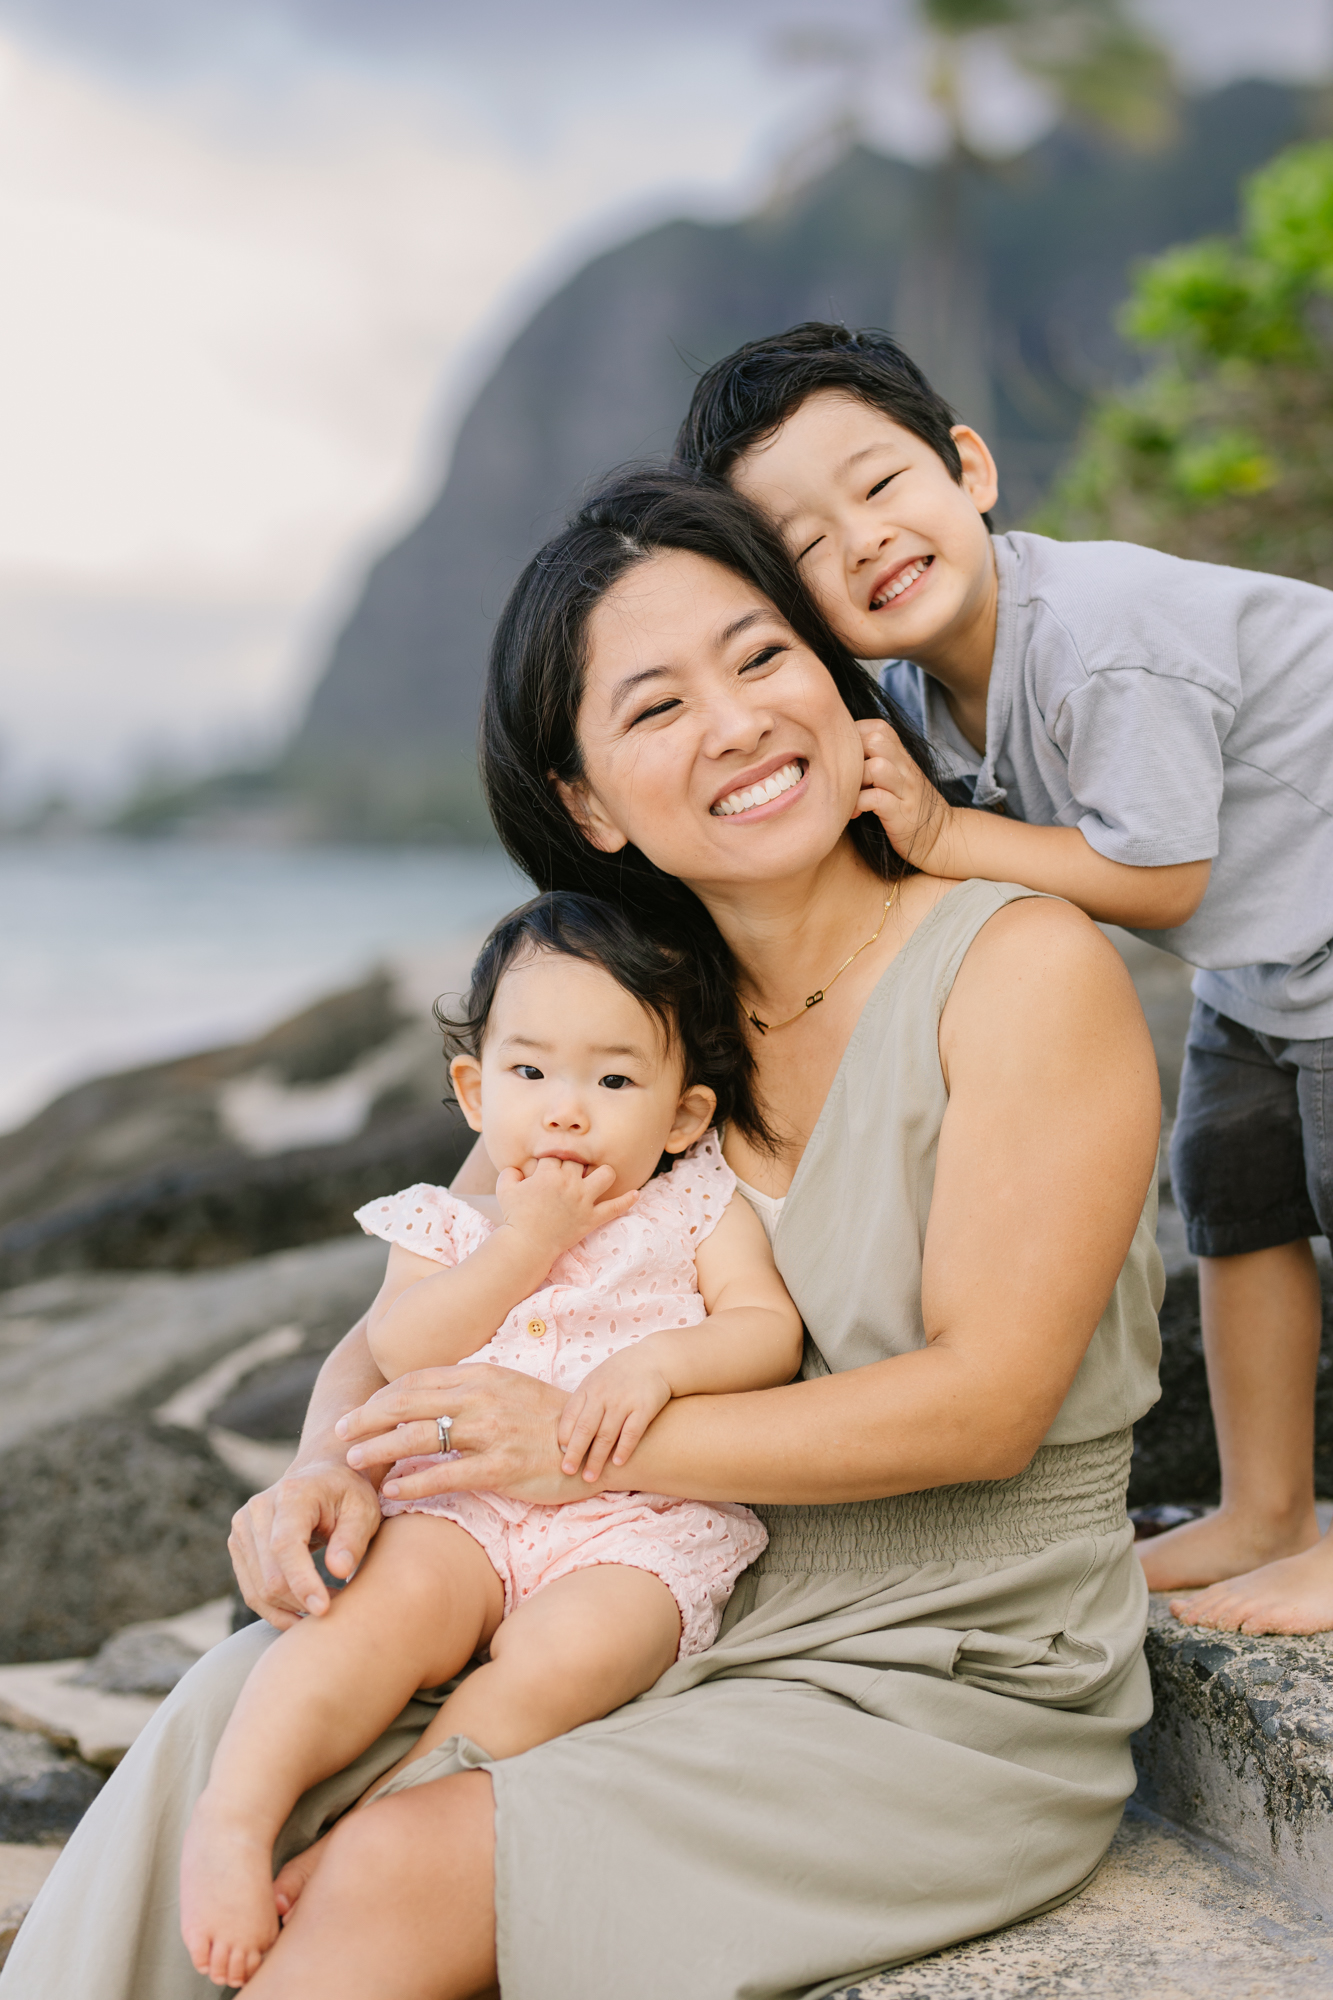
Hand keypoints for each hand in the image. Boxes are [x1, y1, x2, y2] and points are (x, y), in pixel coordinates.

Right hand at [228, 1458, 383, 1626]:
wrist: (322, 1478)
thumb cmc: (348, 1496)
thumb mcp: (364, 1512)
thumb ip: (353, 1540)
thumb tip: (339, 1571)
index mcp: (291, 1494)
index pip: (285, 1546)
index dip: (302, 1581)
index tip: (325, 1609)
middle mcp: (258, 1508)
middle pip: (271, 1575)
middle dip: (302, 1601)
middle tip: (335, 1609)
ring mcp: (243, 1527)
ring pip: (259, 1590)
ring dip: (291, 1609)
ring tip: (323, 1609)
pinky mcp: (238, 1545)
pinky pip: (251, 1591)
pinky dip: (275, 1610)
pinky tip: (301, 1615)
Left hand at [336, 1364, 593, 1505]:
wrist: (595, 1442)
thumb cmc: (546, 1419)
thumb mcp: (506, 1389)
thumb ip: (468, 1390)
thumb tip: (423, 1399)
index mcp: (481, 1375)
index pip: (417, 1381)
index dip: (381, 1397)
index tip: (359, 1412)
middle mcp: (482, 1398)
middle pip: (408, 1404)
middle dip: (367, 1418)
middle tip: (339, 1433)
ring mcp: (492, 1432)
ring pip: (420, 1438)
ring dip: (380, 1449)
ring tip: (355, 1460)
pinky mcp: (501, 1468)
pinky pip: (446, 1475)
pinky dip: (413, 1483)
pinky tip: (393, 1491)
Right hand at [496, 1156, 638, 1264]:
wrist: (527, 1246)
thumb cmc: (515, 1217)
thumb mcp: (504, 1189)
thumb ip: (510, 1171)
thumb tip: (519, 1168)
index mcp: (549, 1174)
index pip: (557, 1156)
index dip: (551, 1163)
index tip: (547, 1172)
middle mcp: (569, 1184)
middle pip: (579, 1163)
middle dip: (573, 1167)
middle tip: (565, 1179)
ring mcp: (583, 1201)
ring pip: (605, 1174)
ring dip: (602, 1174)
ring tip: (595, 1178)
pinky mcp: (592, 1218)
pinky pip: (615, 1208)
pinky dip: (627, 1201)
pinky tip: (636, 1195)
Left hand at [557, 1350, 672, 1480]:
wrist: (655, 1359)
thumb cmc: (620, 1375)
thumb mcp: (597, 1380)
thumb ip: (583, 1404)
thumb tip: (565, 1438)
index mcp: (588, 1388)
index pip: (570, 1415)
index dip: (564, 1436)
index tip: (562, 1454)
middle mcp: (604, 1395)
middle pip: (585, 1428)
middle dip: (575, 1452)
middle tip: (568, 1471)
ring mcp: (624, 1401)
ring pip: (606, 1434)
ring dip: (597, 1458)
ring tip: (590, 1477)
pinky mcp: (644, 1407)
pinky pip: (632, 1432)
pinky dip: (624, 1449)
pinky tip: (617, 1463)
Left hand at [855, 718, 952, 870]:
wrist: (941, 836)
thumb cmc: (908, 807)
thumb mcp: (896, 777)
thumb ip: (876, 761)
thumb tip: (837, 753)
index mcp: (902, 757)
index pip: (876, 728)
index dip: (854, 738)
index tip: (844, 760)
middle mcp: (906, 768)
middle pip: (875, 740)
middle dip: (852, 757)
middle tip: (843, 777)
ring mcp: (905, 790)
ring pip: (876, 767)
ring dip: (856, 781)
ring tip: (850, 797)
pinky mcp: (901, 814)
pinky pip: (876, 798)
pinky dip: (859, 804)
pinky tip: (856, 813)